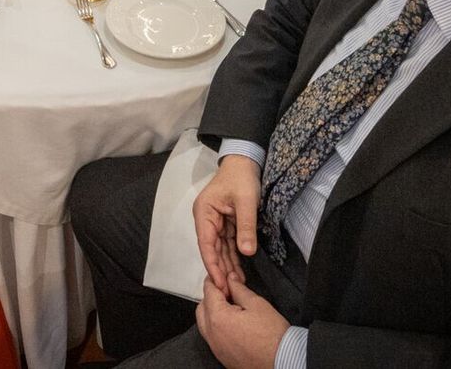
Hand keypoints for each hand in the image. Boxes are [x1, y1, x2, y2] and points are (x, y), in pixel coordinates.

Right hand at [193, 155, 258, 297]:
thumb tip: (247, 253)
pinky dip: (234, 256)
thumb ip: (246, 227)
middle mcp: (206, 219)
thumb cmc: (242, 177)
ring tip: (237, 284)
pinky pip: (228, 243)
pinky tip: (239, 270)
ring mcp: (215, 221)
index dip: (212, 264)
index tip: (219, 282)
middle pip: (212, 249)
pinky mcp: (225, 223)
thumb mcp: (246, 201)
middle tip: (231, 290)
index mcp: (204, 212)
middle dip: (221, 269)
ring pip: (220, 248)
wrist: (245, 161)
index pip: (206, 244)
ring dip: (228, 265)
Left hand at [195, 274, 288, 368]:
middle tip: (227, 291)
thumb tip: (232, 280)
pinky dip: (216, 327)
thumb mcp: (257, 304)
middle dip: (211, 296)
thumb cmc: (272, 337)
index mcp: (218, 318)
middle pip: (203, 307)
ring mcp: (215, 347)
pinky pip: (212, 337)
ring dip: (212, 312)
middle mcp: (212, 334)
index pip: (208, 292)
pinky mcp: (221, 355)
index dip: (215, 280)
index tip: (222, 277)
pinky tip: (231, 323)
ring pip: (205, 323)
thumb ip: (239, 289)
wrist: (281, 361)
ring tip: (230, 307)